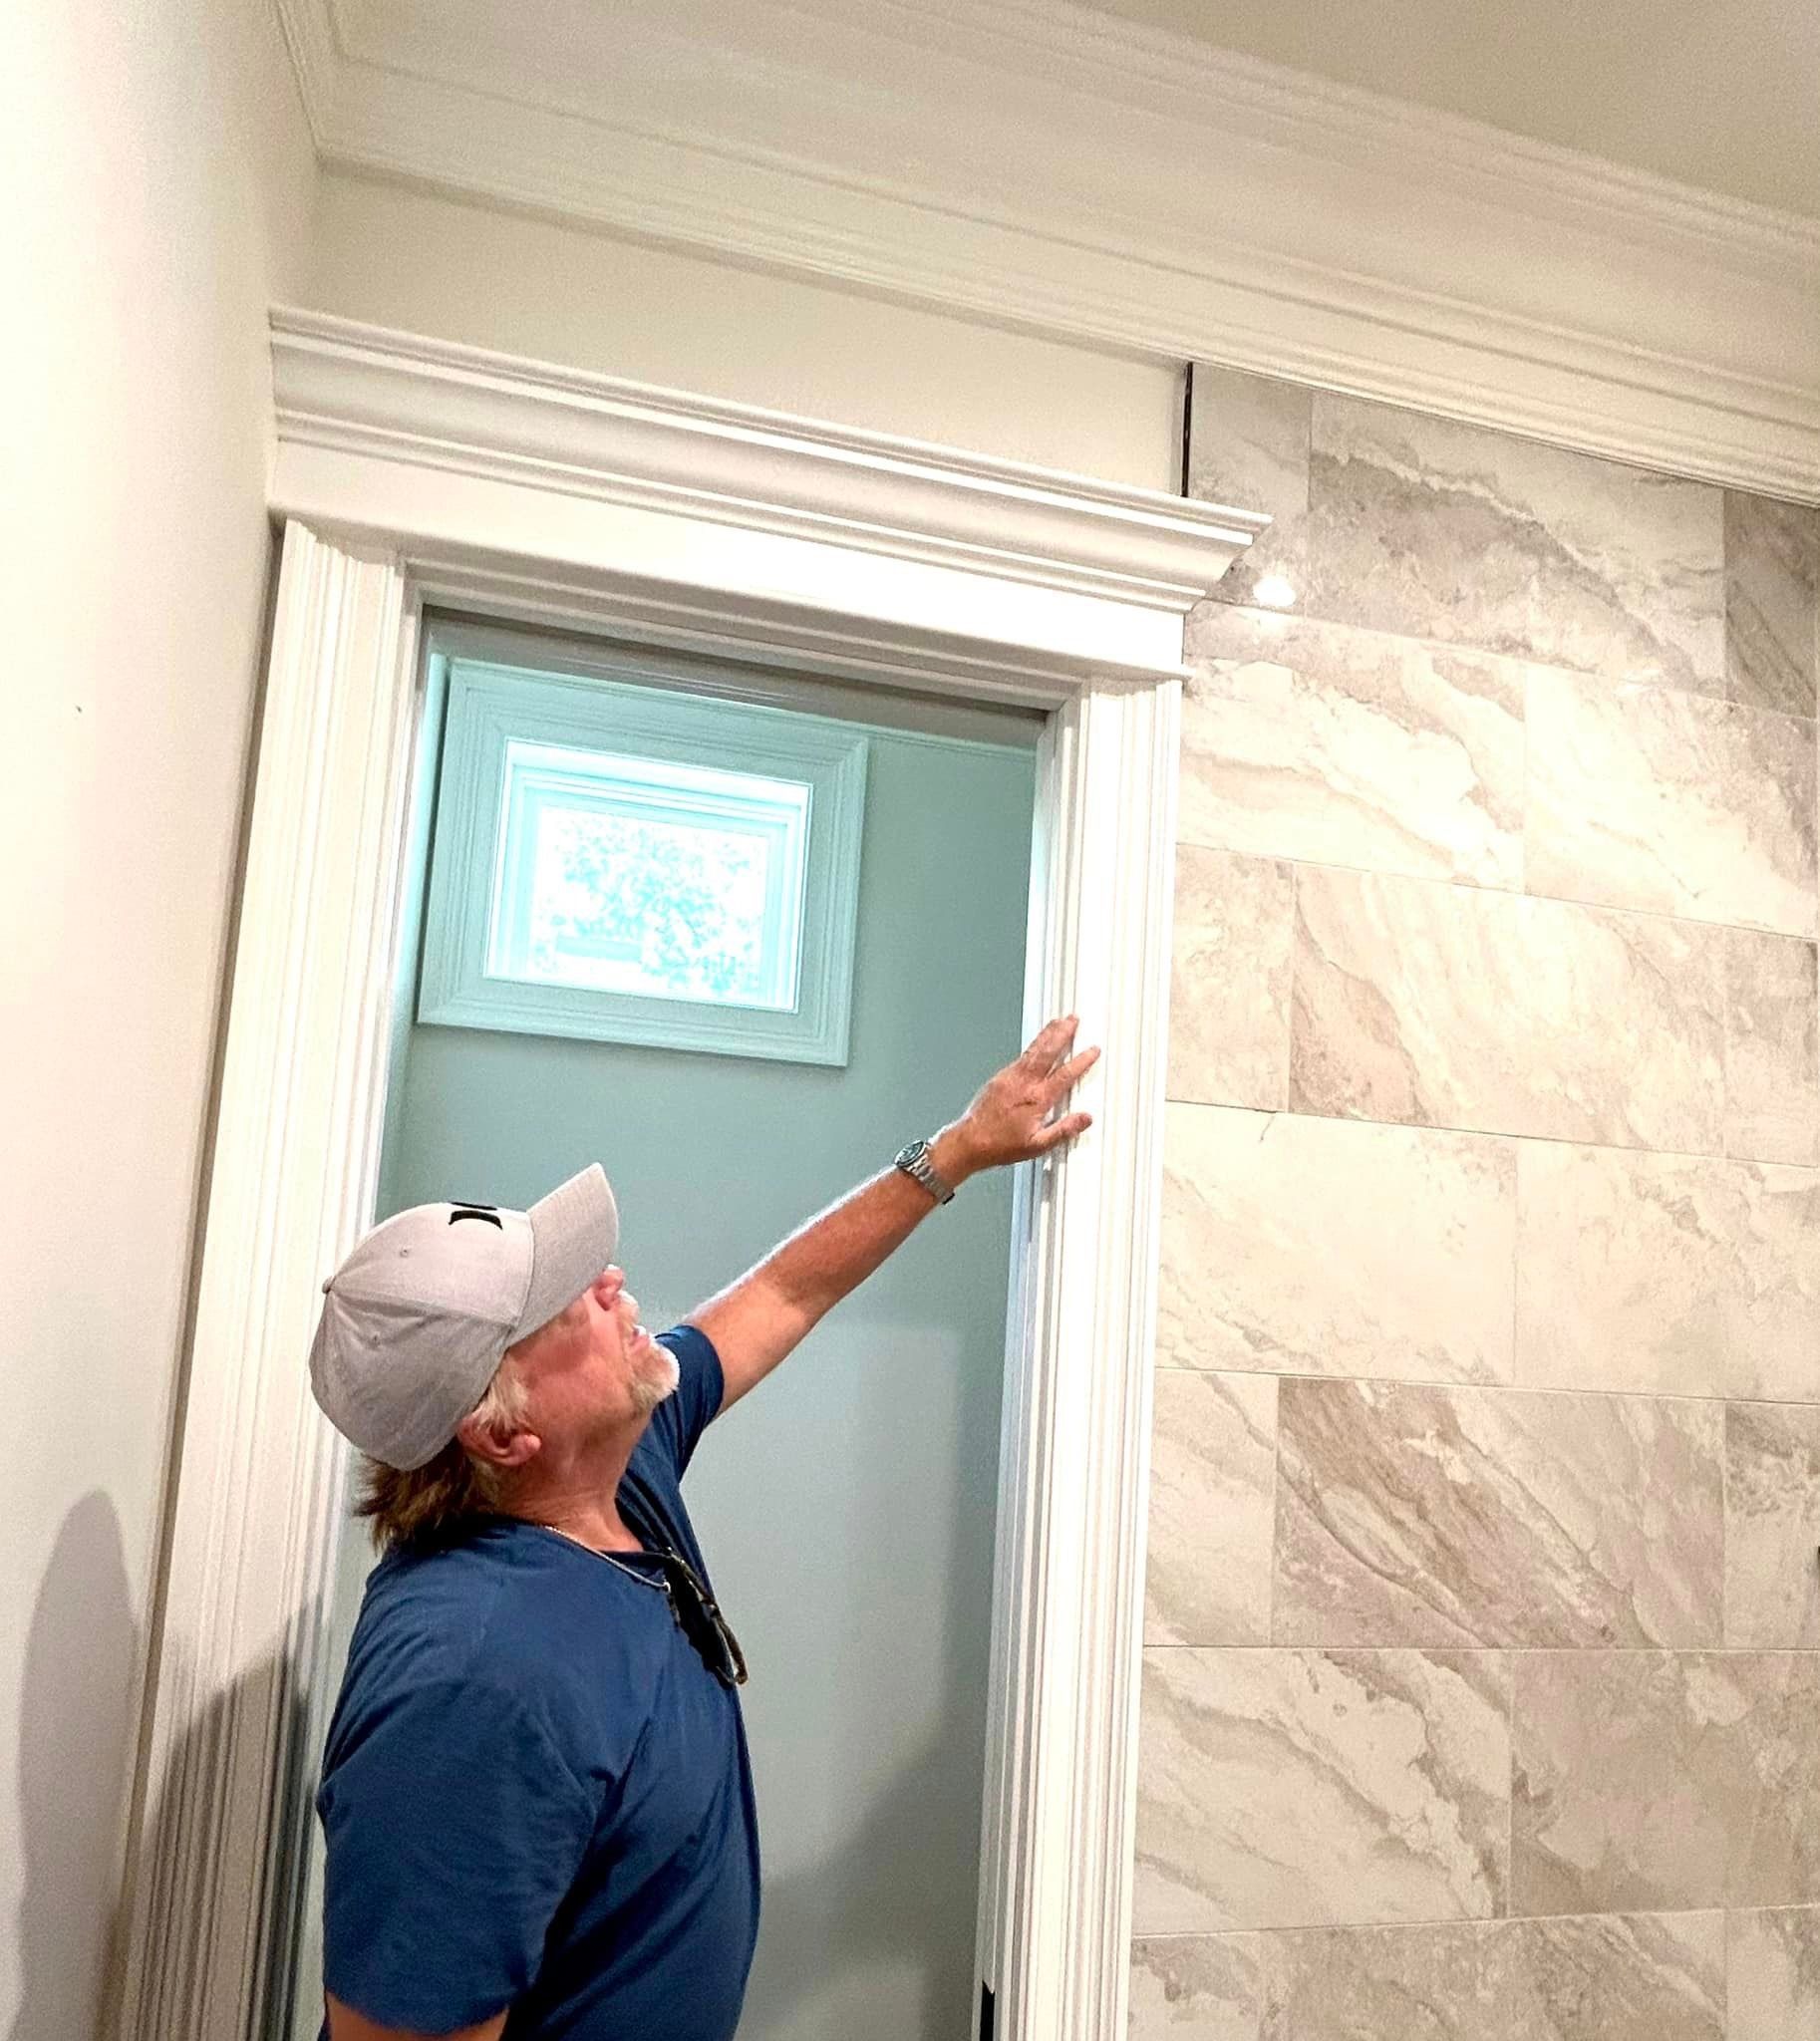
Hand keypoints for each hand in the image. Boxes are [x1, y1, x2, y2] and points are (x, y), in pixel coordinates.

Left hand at [942, 1015, 1100, 1178]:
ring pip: (1033, 1050)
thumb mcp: (1038, 1145)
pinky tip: (1036, 1044)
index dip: (1081, 1061)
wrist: (969, 1141)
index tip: (1092, 1051)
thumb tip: (1085, 1119)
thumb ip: (1064, 1130)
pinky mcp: (999, 1078)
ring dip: (1047, 1034)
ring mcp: (1010, 1078)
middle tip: (1073, 1020)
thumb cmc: (1000, 1145)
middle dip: (1062, 1033)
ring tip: (1058, 1021)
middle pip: (1047, 1052)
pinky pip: (1020, 1057)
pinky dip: (1032, 1046)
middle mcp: (1024, 1084)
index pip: (1064, 1075)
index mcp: (1036, 1100)